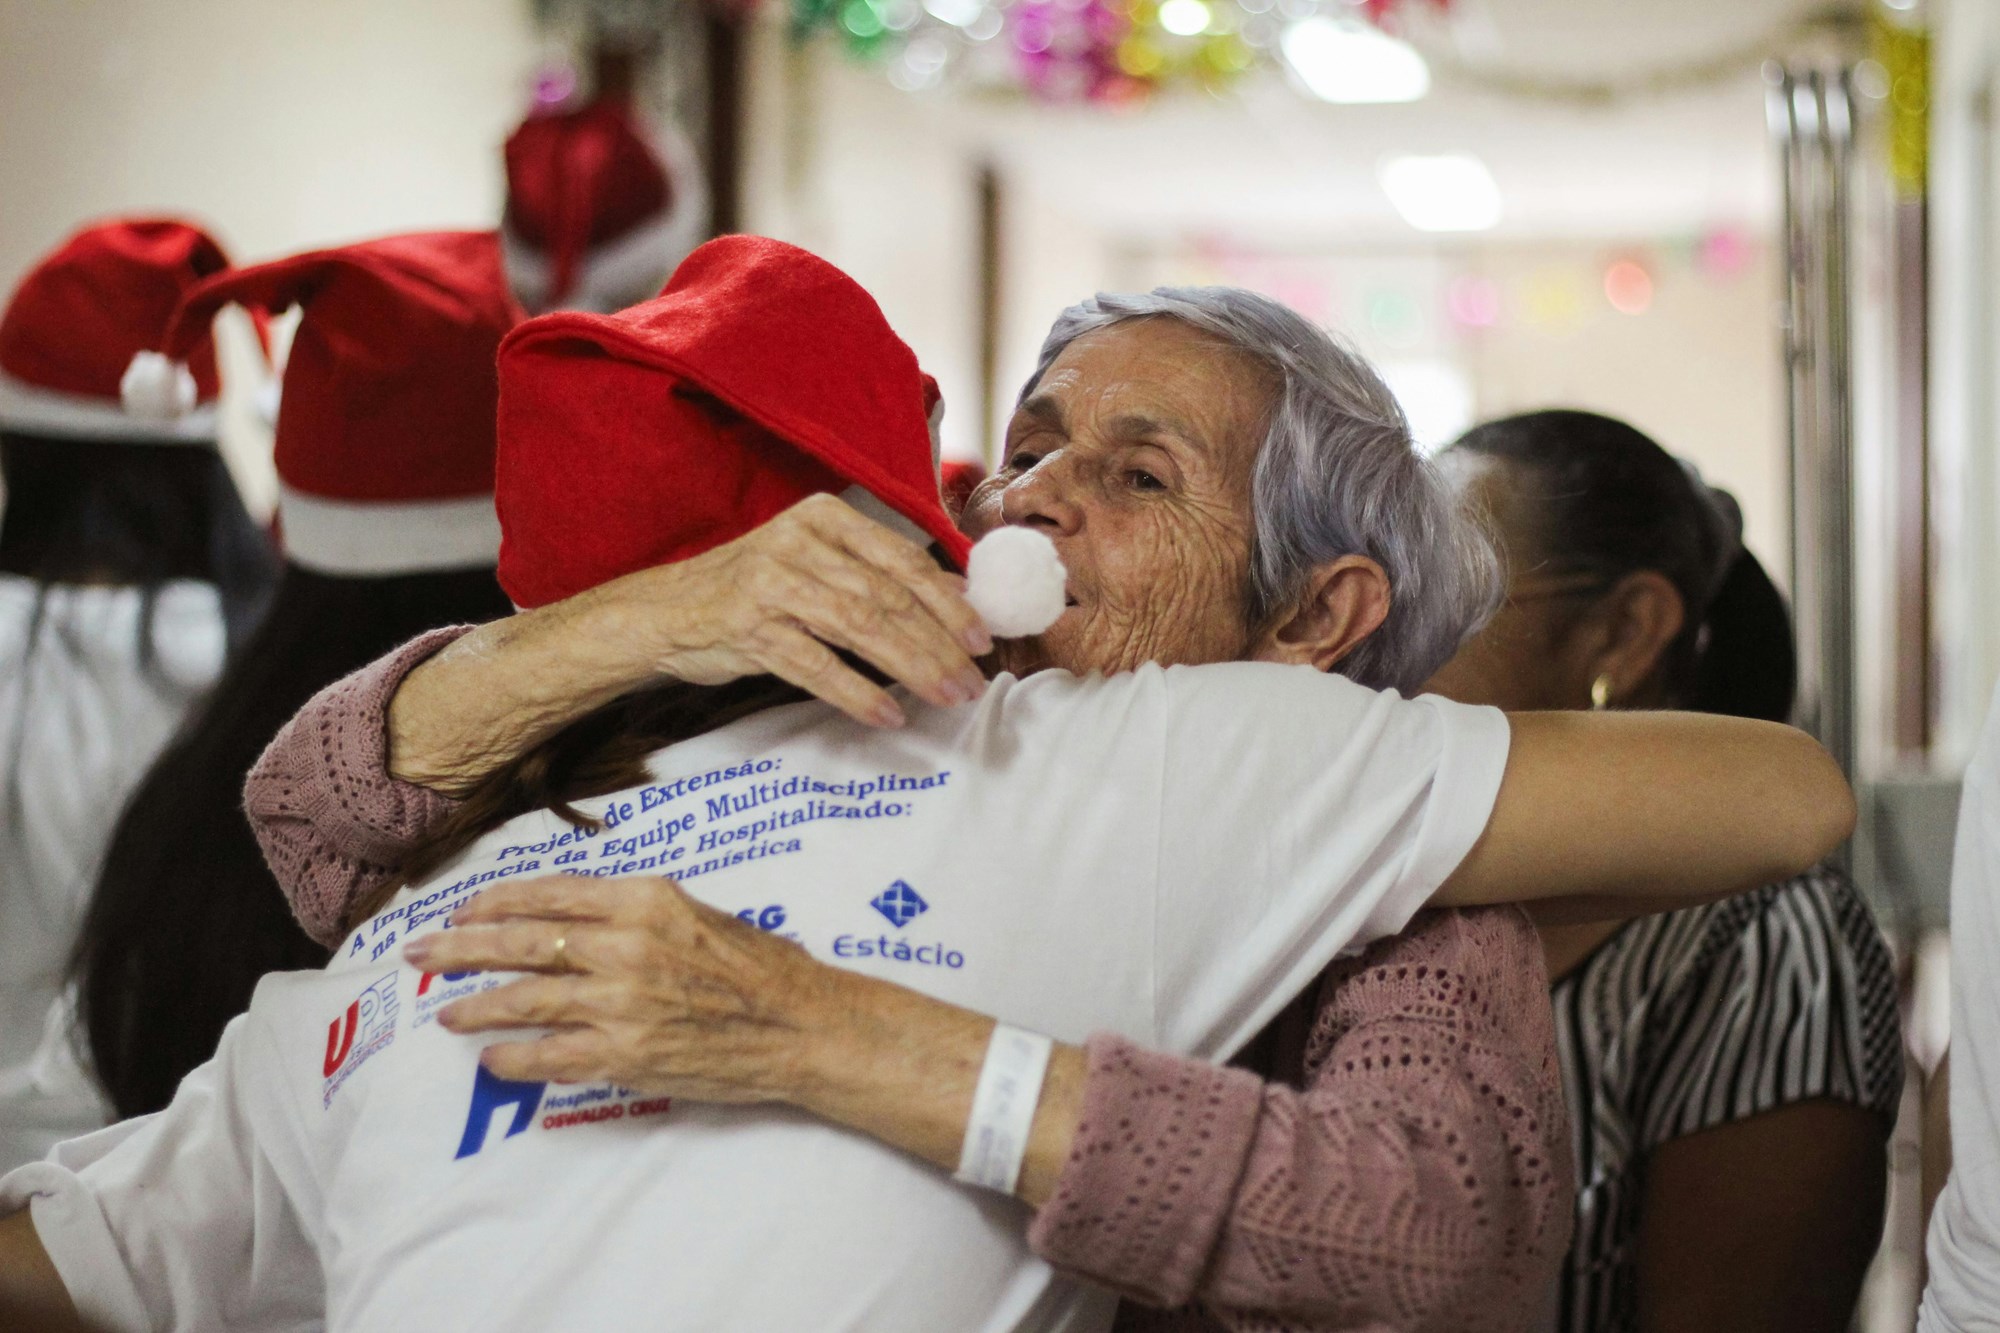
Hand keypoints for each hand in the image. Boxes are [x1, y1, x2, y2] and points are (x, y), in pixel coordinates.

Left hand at [402, 874, 848, 1100]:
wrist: (801, 1024)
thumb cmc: (760, 966)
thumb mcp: (697, 912)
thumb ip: (635, 912)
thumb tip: (577, 919)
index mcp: (642, 899)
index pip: (547, 894)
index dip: (495, 903)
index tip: (464, 911)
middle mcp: (622, 944)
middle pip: (519, 942)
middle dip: (459, 948)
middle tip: (420, 955)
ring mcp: (619, 1002)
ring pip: (523, 1000)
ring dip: (476, 1006)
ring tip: (448, 1014)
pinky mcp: (624, 1054)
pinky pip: (548, 1056)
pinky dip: (512, 1058)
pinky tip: (493, 1059)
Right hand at [632, 492, 992, 726]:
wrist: (667, 610)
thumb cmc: (755, 587)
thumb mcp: (816, 562)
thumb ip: (877, 571)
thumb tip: (958, 593)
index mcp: (824, 517)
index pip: (902, 560)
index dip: (949, 602)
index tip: (982, 638)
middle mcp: (799, 543)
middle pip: (888, 597)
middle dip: (939, 643)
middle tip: (973, 679)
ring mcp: (771, 585)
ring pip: (861, 628)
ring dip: (912, 667)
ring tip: (946, 696)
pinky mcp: (749, 629)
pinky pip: (817, 666)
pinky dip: (858, 693)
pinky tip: (889, 714)